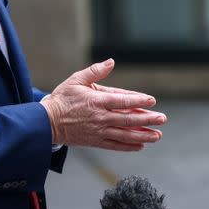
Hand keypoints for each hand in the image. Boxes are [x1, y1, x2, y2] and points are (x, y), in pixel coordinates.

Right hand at [40, 59, 166, 150]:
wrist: (46, 123)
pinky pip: (115, 146)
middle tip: (162, 119)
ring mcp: (98, 131)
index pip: (122, 101)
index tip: (152, 101)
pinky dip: (128, 146)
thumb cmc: (62, 99)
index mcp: (96, 101)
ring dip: (143, 135)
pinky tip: (140, 145)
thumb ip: (95, 72)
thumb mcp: (76, 80)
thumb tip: (111, 62)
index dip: (138, 100)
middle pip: (128, 119)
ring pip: (125, 135)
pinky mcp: (95, 141)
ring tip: (157, 135)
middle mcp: (100, 118)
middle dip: (147, 119)